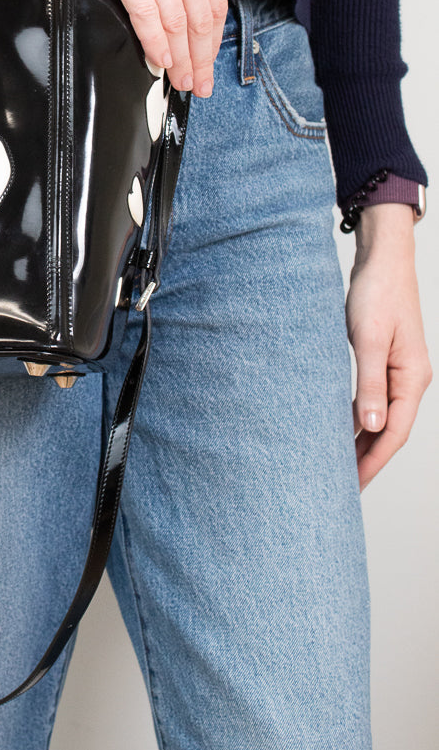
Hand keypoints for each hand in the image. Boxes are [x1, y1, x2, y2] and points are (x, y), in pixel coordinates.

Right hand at [70, 0, 226, 97]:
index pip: (215, 5)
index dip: (212, 42)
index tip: (208, 63)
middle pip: (200, 21)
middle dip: (200, 60)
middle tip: (198, 85)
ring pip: (176, 24)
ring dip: (179, 59)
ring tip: (179, 81)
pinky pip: (147, 15)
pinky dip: (154, 43)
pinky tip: (157, 60)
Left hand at [346, 203, 431, 488]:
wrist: (382, 261)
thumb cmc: (377, 294)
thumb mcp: (368, 340)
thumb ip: (369, 384)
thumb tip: (371, 427)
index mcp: (412, 378)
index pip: (395, 432)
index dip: (374, 461)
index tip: (353, 486)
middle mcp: (409, 380)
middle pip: (390, 431)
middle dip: (367, 459)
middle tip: (340, 488)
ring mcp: (398, 371)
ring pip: (380, 417)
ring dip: (361, 441)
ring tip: (337, 466)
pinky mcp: (383, 361)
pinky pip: (372, 399)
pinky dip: (358, 417)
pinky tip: (338, 428)